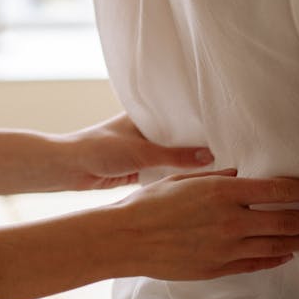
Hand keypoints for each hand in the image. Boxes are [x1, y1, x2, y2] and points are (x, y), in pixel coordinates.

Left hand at [55, 113, 214, 189]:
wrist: (69, 168)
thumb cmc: (99, 149)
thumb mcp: (141, 151)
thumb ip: (175, 155)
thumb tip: (210, 156)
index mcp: (144, 115)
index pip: (179, 116)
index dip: (200, 123)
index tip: (226, 130)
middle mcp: (145, 130)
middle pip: (178, 138)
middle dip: (197, 146)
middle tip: (229, 153)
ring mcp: (141, 150)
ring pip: (171, 156)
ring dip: (186, 163)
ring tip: (219, 168)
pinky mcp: (137, 168)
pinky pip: (162, 170)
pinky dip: (174, 175)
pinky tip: (195, 183)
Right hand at [110, 169, 298, 279]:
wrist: (125, 239)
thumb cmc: (148, 206)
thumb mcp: (182, 180)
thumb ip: (216, 176)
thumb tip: (239, 174)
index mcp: (222, 192)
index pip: (280, 191)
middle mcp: (231, 220)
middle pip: (288, 221)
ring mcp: (227, 247)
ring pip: (279, 245)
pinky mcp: (220, 267)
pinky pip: (258, 263)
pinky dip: (278, 258)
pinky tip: (289, 254)